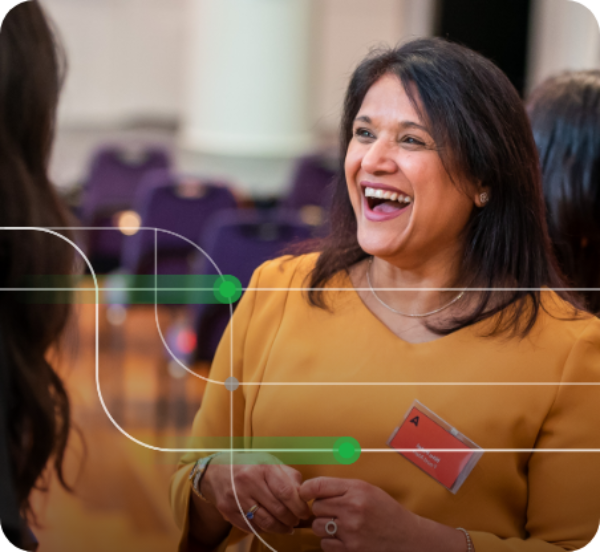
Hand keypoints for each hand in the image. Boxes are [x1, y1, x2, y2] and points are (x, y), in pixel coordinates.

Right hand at [201, 452, 310, 535]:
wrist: (217, 471)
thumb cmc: (250, 467)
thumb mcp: (270, 464)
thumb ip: (289, 477)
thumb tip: (304, 494)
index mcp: (262, 468)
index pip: (286, 492)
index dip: (298, 506)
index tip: (304, 512)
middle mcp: (248, 482)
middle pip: (277, 510)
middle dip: (291, 519)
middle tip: (296, 521)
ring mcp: (236, 497)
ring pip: (265, 522)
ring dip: (280, 528)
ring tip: (287, 527)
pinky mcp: (227, 510)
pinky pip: (251, 527)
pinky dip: (264, 529)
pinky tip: (269, 526)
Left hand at [299, 477, 418, 551]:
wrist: (407, 537)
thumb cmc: (386, 511)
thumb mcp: (367, 490)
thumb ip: (342, 488)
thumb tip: (314, 489)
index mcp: (356, 489)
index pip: (319, 485)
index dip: (306, 489)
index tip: (304, 492)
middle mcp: (352, 509)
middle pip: (316, 507)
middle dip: (321, 509)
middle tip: (334, 511)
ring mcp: (351, 531)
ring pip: (318, 526)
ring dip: (324, 526)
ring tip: (339, 525)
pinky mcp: (351, 550)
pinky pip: (325, 544)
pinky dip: (330, 542)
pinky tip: (343, 538)